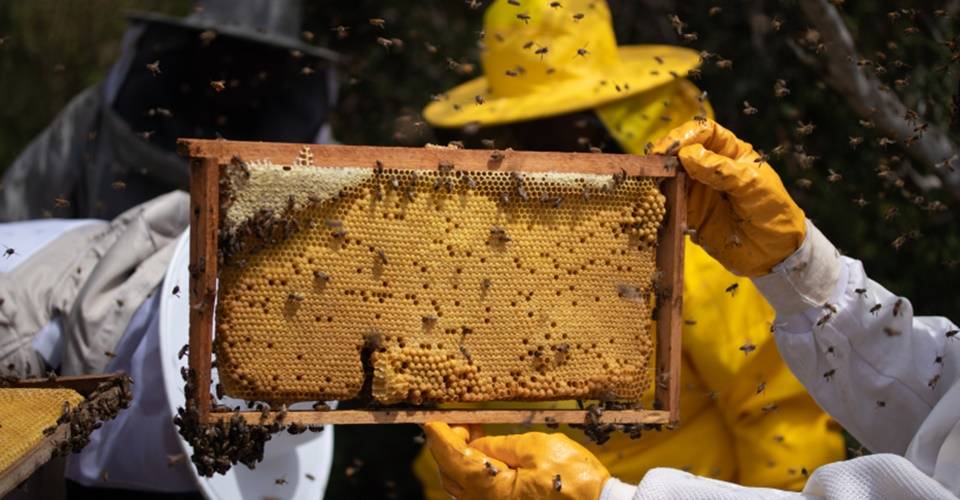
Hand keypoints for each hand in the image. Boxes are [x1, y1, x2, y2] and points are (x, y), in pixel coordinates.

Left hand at [423, 422, 610, 499]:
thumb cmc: (574, 480)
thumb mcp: (537, 449)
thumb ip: (500, 444)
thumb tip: (478, 442)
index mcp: (488, 489)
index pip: (450, 456)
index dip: (439, 432)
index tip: (430, 416)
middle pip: (450, 471)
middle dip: (450, 442)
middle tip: (463, 419)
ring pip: (462, 483)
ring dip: (462, 455)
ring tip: (475, 431)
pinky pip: (478, 491)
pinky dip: (476, 468)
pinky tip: (488, 452)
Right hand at [653, 119, 805, 275]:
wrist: (774, 252)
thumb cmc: (772, 211)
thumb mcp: (752, 186)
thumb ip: (721, 170)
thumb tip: (686, 155)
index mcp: (730, 153)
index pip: (704, 132)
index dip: (686, 135)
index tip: (670, 147)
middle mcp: (710, 168)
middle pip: (681, 151)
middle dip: (666, 154)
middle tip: (653, 163)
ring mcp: (698, 190)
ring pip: (671, 175)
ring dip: (659, 176)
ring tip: (649, 180)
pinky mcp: (690, 213)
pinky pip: (670, 202)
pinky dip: (659, 200)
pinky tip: (653, 200)